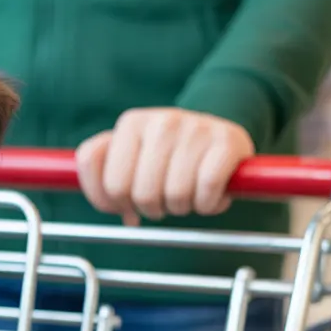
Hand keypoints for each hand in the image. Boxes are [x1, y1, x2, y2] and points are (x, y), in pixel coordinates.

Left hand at [75, 108, 253, 225]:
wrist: (218, 137)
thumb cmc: (168, 156)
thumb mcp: (131, 159)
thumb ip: (105, 179)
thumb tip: (112, 206)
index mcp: (131, 123)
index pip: (109, 182)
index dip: (116, 203)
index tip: (127, 203)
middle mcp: (161, 121)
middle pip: (142, 194)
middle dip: (150, 209)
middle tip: (160, 203)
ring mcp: (195, 128)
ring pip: (176, 195)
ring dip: (180, 208)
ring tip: (185, 196)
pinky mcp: (226, 142)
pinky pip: (207, 190)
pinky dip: (207, 204)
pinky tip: (207, 196)